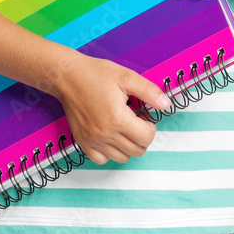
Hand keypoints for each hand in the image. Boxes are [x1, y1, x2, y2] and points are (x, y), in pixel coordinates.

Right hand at [52, 53, 170, 164]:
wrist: (68, 77)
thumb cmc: (95, 74)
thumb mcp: (126, 76)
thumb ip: (149, 91)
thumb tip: (166, 104)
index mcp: (118, 118)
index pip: (147, 137)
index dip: (150, 126)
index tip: (143, 115)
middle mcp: (105, 133)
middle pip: (137, 150)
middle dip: (142, 136)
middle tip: (135, 120)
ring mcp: (93, 140)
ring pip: (122, 157)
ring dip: (129, 145)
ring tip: (123, 127)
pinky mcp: (83, 142)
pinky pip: (102, 159)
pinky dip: (110, 152)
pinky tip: (110, 136)